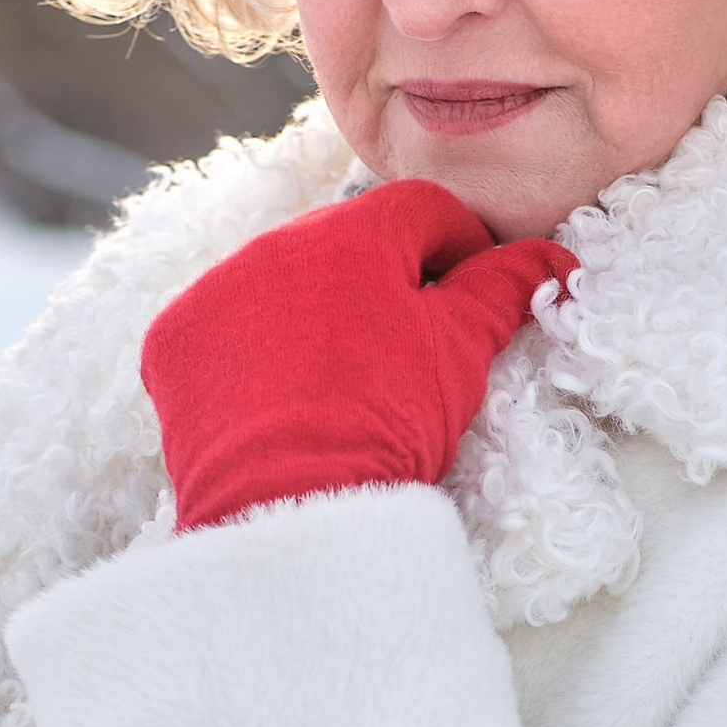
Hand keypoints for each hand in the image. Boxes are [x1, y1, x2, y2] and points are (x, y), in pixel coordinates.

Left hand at [140, 177, 565, 530]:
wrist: (291, 516)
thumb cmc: (386, 428)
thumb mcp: (462, 355)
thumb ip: (505, 289)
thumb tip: (554, 258)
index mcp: (350, 234)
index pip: (421, 210)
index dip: (460, 248)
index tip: (472, 293)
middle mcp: (271, 245)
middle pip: (347, 242)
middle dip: (385, 279)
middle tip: (413, 345)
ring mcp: (213, 292)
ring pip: (283, 281)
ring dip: (317, 311)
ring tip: (345, 377)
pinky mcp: (172, 344)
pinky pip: (226, 327)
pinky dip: (255, 350)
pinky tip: (284, 396)